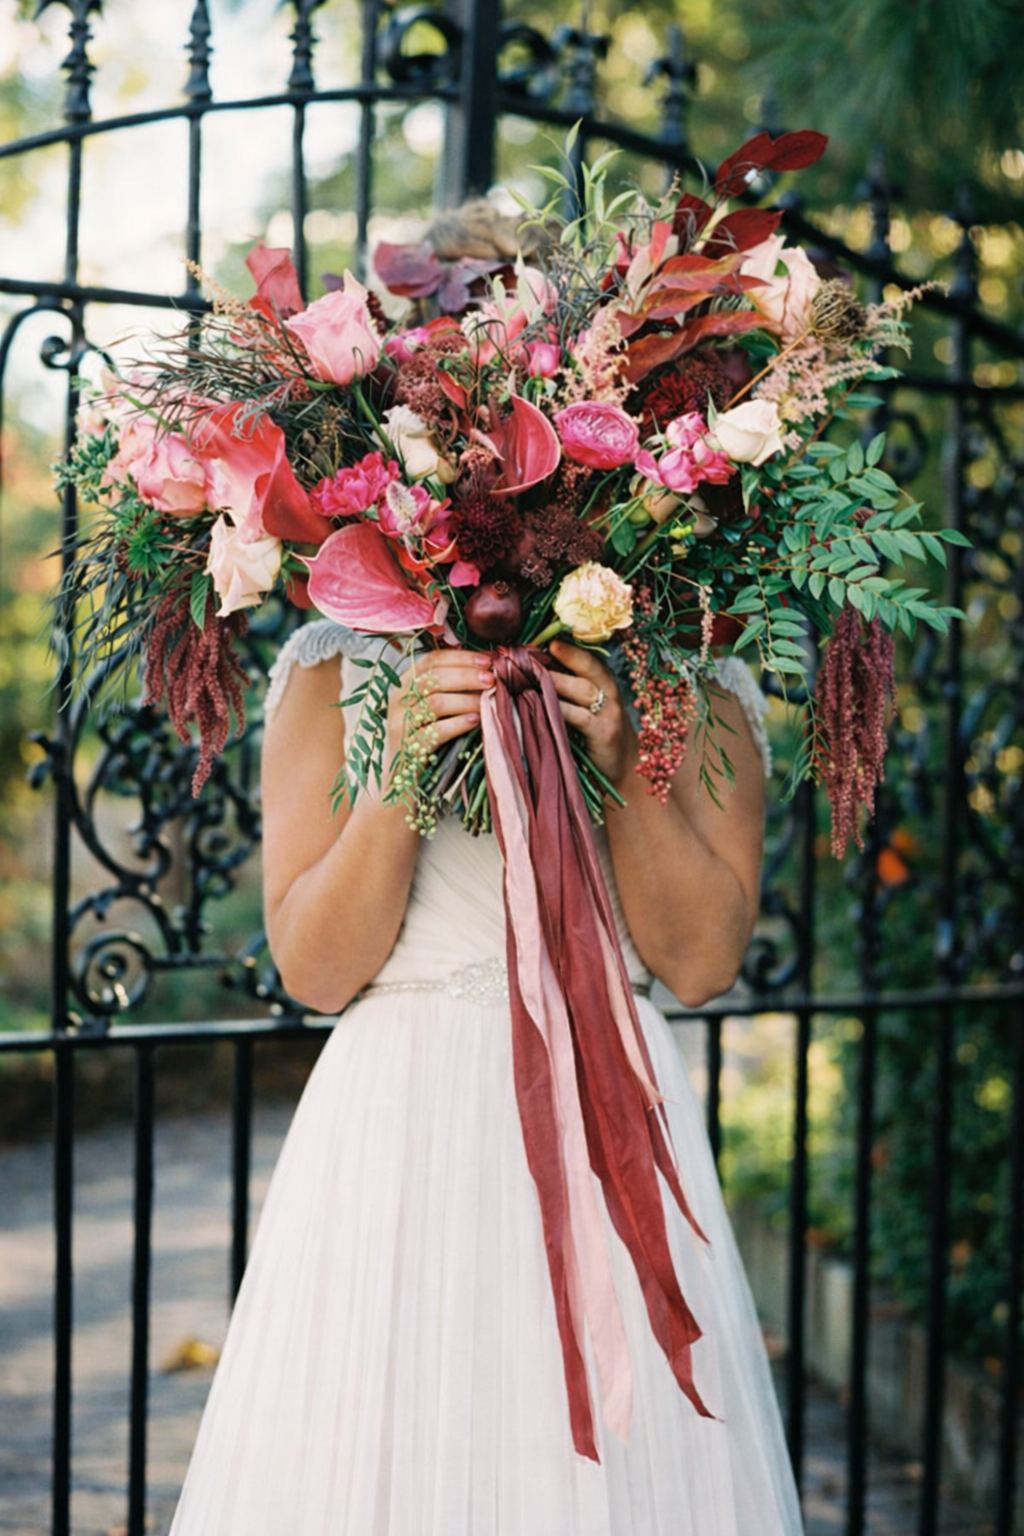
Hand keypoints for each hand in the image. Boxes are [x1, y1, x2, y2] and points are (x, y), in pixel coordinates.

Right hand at [384, 647, 493, 771]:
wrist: (399, 775)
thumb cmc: (422, 734)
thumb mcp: (430, 705)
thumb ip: (450, 684)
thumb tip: (485, 664)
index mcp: (405, 682)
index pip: (432, 660)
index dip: (460, 657)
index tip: (486, 660)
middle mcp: (399, 699)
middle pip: (434, 678)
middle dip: (466, 676)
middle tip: (491, 679)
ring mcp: (401, 722)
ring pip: (436, 703)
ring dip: (466, 700)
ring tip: (486, 702)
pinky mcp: (408, 746)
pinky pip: (436, 731)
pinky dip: (458, 724)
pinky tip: (475, 721)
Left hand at [547, 639, 637, 788]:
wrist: (626, 768)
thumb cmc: (599, 737)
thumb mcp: (589, 710)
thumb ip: (569, 694)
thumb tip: (535, 676)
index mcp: (606, 684)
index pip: (589, 659)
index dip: (570, 648)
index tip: (546, 639)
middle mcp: (610, 694)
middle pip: (589, 667)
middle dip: (566, 656)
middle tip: (539, 650)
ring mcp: (609, 713)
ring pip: (583, 689)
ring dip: (557, 680)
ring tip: (534, 675)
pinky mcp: (605, 733)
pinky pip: (580, 717)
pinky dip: (561, 709)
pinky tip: (544, 705)